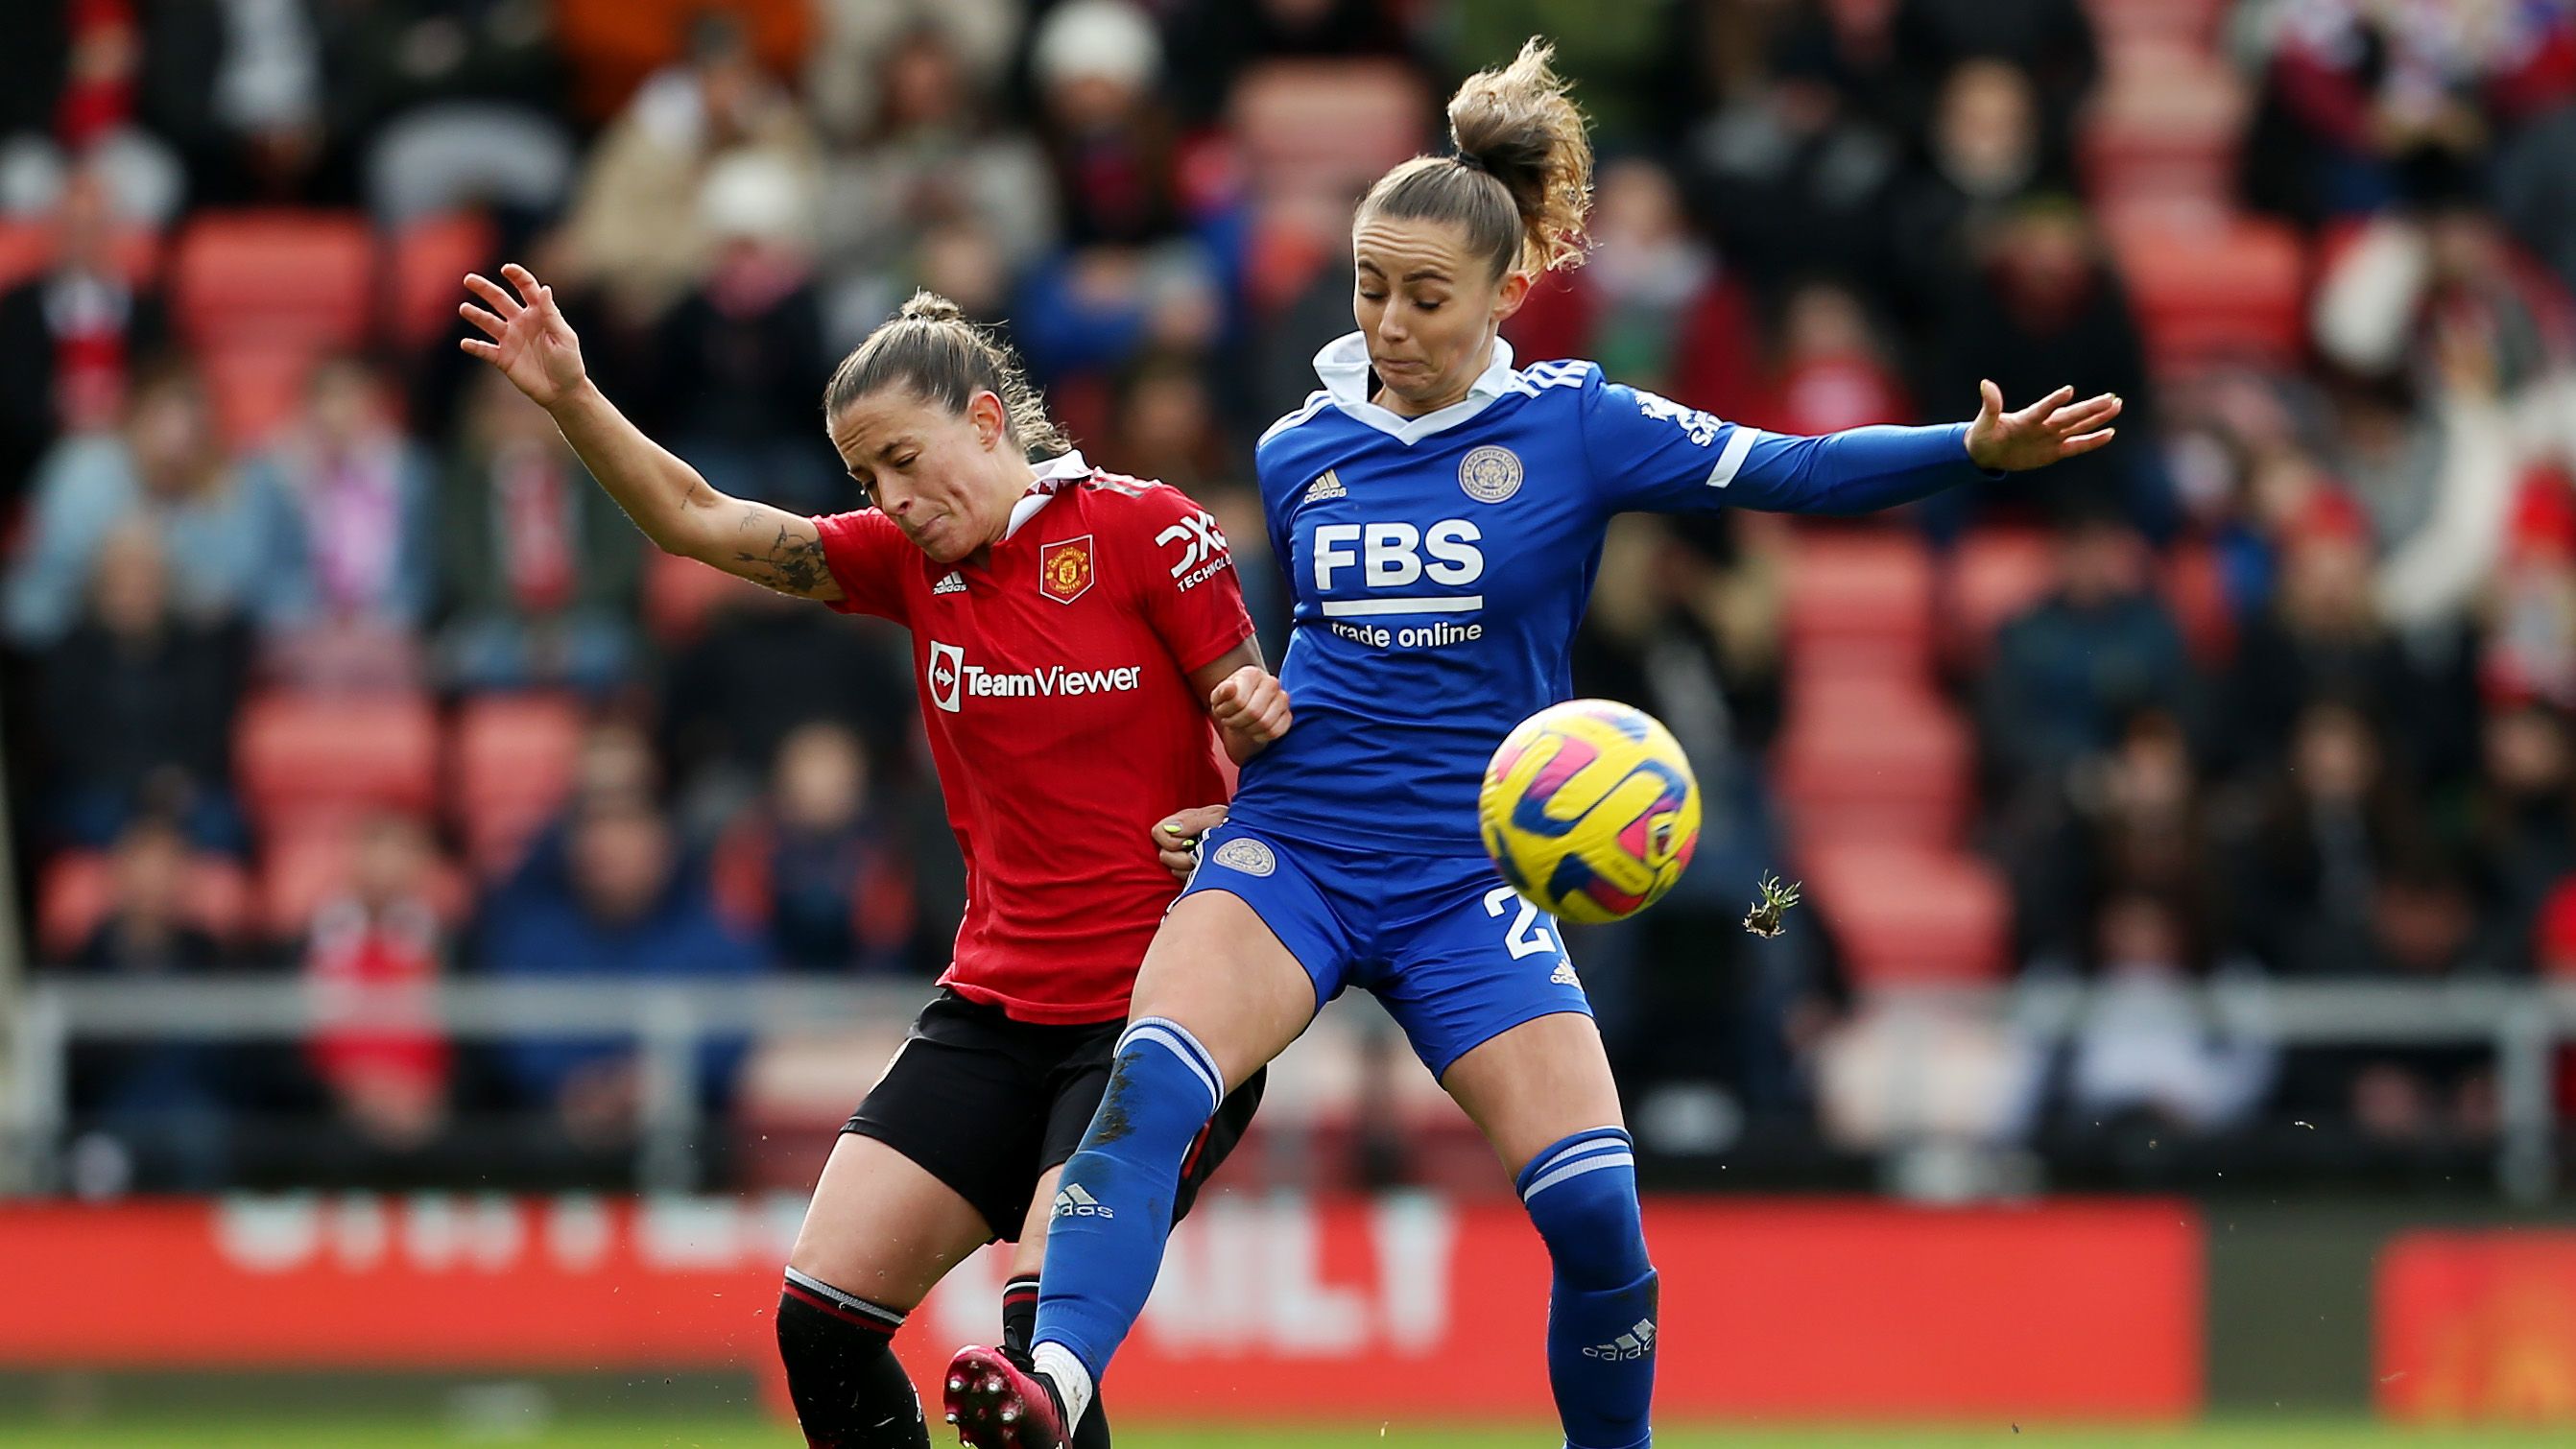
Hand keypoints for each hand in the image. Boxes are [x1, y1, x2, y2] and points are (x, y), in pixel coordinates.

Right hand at [459, 262, 587, 409]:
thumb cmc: (569, 363)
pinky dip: (474, 347)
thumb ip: (551, 315)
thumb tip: (544, 288)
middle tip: (469, 279)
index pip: (526, 288)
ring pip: (488, 322)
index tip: (506, 269)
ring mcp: (510, 339)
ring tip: (464, 309)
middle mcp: (521, 322)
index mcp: (539, 313)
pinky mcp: (502, 358)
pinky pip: (484, 350)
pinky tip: (465, 343)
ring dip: (476, 315)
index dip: (517, 276)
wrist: (563, 392)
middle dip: (484, 289)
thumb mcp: (564, 337)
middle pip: (499, 300)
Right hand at [1152, 803, 1229, 880]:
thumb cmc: (1233, 824)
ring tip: (1207, 861)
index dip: (1171, 840)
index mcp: (1181, 823)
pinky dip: (1197, 876)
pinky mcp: (1192, 873)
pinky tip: (1209, 870)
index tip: (1188, 843)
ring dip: (1191, 867)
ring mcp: (1185, 858)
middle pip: (1164, 855)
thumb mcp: (1217, 817)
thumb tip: (1173, 829)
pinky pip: (1185, 880)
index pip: (1158, 832)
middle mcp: (1180, 840)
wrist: (1250, 840)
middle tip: (1200, 854)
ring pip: (1174, 870)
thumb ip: (1193, 821)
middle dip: (1182, 858)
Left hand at [1210, 664, 1290, 744]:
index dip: (1225, 712)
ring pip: (1265, 724)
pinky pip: (1274, 732)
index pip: (1239, 701)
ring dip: (1248, 730)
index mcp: (1252, 673)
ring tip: (1241, 725)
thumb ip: (1222, 691)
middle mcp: (1271, 682)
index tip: (1221, 712)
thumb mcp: (1218, 696)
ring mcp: (1282, 699)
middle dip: (1237, 722)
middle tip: (1230, 721)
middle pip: (1253, 713)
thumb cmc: (1229, 700)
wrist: (1242, 709)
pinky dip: (1261, 736)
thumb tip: (1230, 687)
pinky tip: (1253, 731)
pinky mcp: (1288, 715)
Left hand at [1964, 380, 2121, 471]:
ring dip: (2098, 418)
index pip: (2044, 409)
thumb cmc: (1984, 435)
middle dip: (2090, 408)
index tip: (2069, 391)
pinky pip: (2077, 446)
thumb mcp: (1984, 423)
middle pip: (2071, 416)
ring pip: (2079, 426)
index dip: (2054, 401)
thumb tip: (1985, 383)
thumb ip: (1990, 405)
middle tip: (2111, 397)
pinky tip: (2109, 433)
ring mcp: (2051, 437)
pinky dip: (2092, 441)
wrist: (1987, 453)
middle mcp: (2044, 425)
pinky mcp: (2054, 451)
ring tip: (2117, 405)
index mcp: (2027, 418)